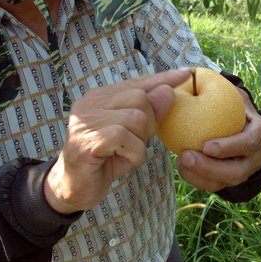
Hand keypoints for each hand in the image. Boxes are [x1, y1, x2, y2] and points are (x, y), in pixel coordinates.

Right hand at [44, 68, 190, 213]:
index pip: (137, 82)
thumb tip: (169, 91)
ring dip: (140, 142)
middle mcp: (90, 102)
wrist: (74, 188)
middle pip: (140, 98)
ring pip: (136, 118)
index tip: (186, 74)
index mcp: (100, 97)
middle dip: (148, 123)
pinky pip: (125, 137)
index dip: (162, 79)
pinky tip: (120, 160)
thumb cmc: (105, 160)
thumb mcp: (133, 135)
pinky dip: (133, 153)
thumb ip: (149, 114)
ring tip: (124, 153)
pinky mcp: (87, 140)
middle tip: (134, 143)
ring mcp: (86, 120)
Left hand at [176, 89, 260, 191]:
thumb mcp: (233, 95)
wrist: (245, 126)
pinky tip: (182, 166)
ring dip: (200, 175)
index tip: (206, 145)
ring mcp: (246, 171)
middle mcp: (258, 156)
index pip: (249, 142)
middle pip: (237, 171)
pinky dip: (197, 179)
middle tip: (185, 156)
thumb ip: (219, 87)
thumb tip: (188, 74)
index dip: (229, 147)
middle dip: (210, 168)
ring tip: (181, 162)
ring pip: (225, 183)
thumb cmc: (234, 106)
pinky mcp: (231, 180)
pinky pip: (214, 186)